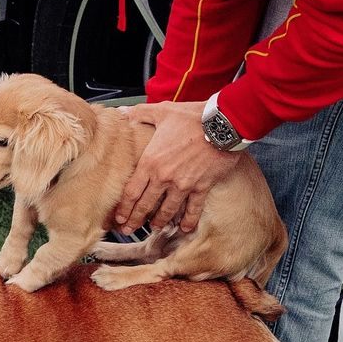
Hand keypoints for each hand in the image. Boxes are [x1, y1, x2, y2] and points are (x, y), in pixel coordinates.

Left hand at [114, 101, 240, 233]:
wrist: (223, 124)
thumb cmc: (192, 116)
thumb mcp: (162, 111)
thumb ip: (140, 113)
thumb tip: (122, 112)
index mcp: (151, 161)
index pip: (131, 191)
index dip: (124, 207)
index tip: (119, 218)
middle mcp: (164, 177)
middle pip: (146, 205)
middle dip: (135, 220)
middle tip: (128, 230)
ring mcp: (184, 184)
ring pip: (167, 210)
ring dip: (159, 222)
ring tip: (154, 229)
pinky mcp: (202, 186)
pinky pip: (193, 208)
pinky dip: (188, 220)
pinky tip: (185, 229)